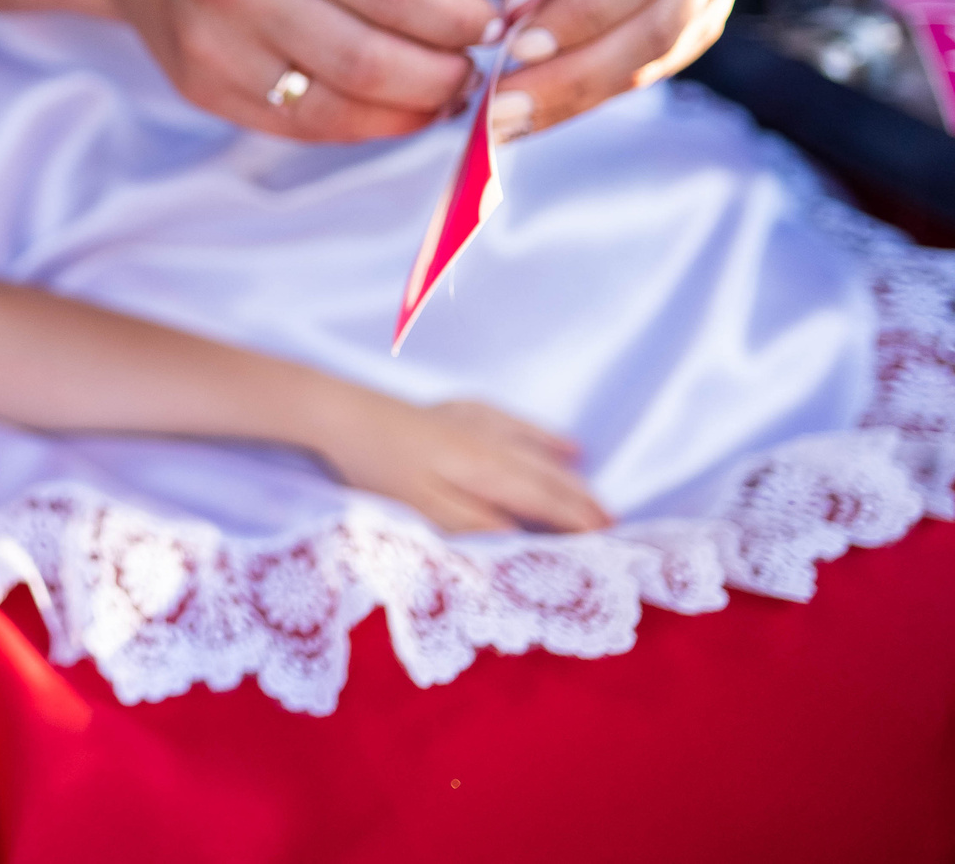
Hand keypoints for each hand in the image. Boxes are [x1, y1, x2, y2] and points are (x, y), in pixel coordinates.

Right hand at [88, 0, 502, 141]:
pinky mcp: (202, 89)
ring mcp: (214, 47)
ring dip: (411, 109)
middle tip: (475, 65)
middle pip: (372, 61)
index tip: (493, 23)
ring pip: (340, 108)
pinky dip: (362, 125)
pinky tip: (391, 106)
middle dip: (446, 74)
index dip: (463, 21)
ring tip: (442, 88)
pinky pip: (300, 127)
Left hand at [316, 393, 609, 534]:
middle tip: (615, 526)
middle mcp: (489, 442)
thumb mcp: (423, 509)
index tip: (610, 542)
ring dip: (566, 472)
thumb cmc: (376, 468)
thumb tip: (524, 541)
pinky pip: (511, 422)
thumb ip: (475, 525)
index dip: (577, 521)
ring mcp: (472, 422)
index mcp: (485, 470)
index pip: (544, 500)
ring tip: (593, 491)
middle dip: (582, 501)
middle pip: (546, 475)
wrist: (339, 412)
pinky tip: (558, 442)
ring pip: (534, 449)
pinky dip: (538, 434)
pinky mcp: (453, 412)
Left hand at [481, 0, 745, 138]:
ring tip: (507, 121)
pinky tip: (535, 113)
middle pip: (659, 26)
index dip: (582, 18)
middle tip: (501, 109)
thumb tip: (517, 21)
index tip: (514, 50)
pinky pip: (650, 69)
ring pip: (657, 59)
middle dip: (575, 76)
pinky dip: (590, 95)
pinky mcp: (699, 22)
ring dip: (579, 97)